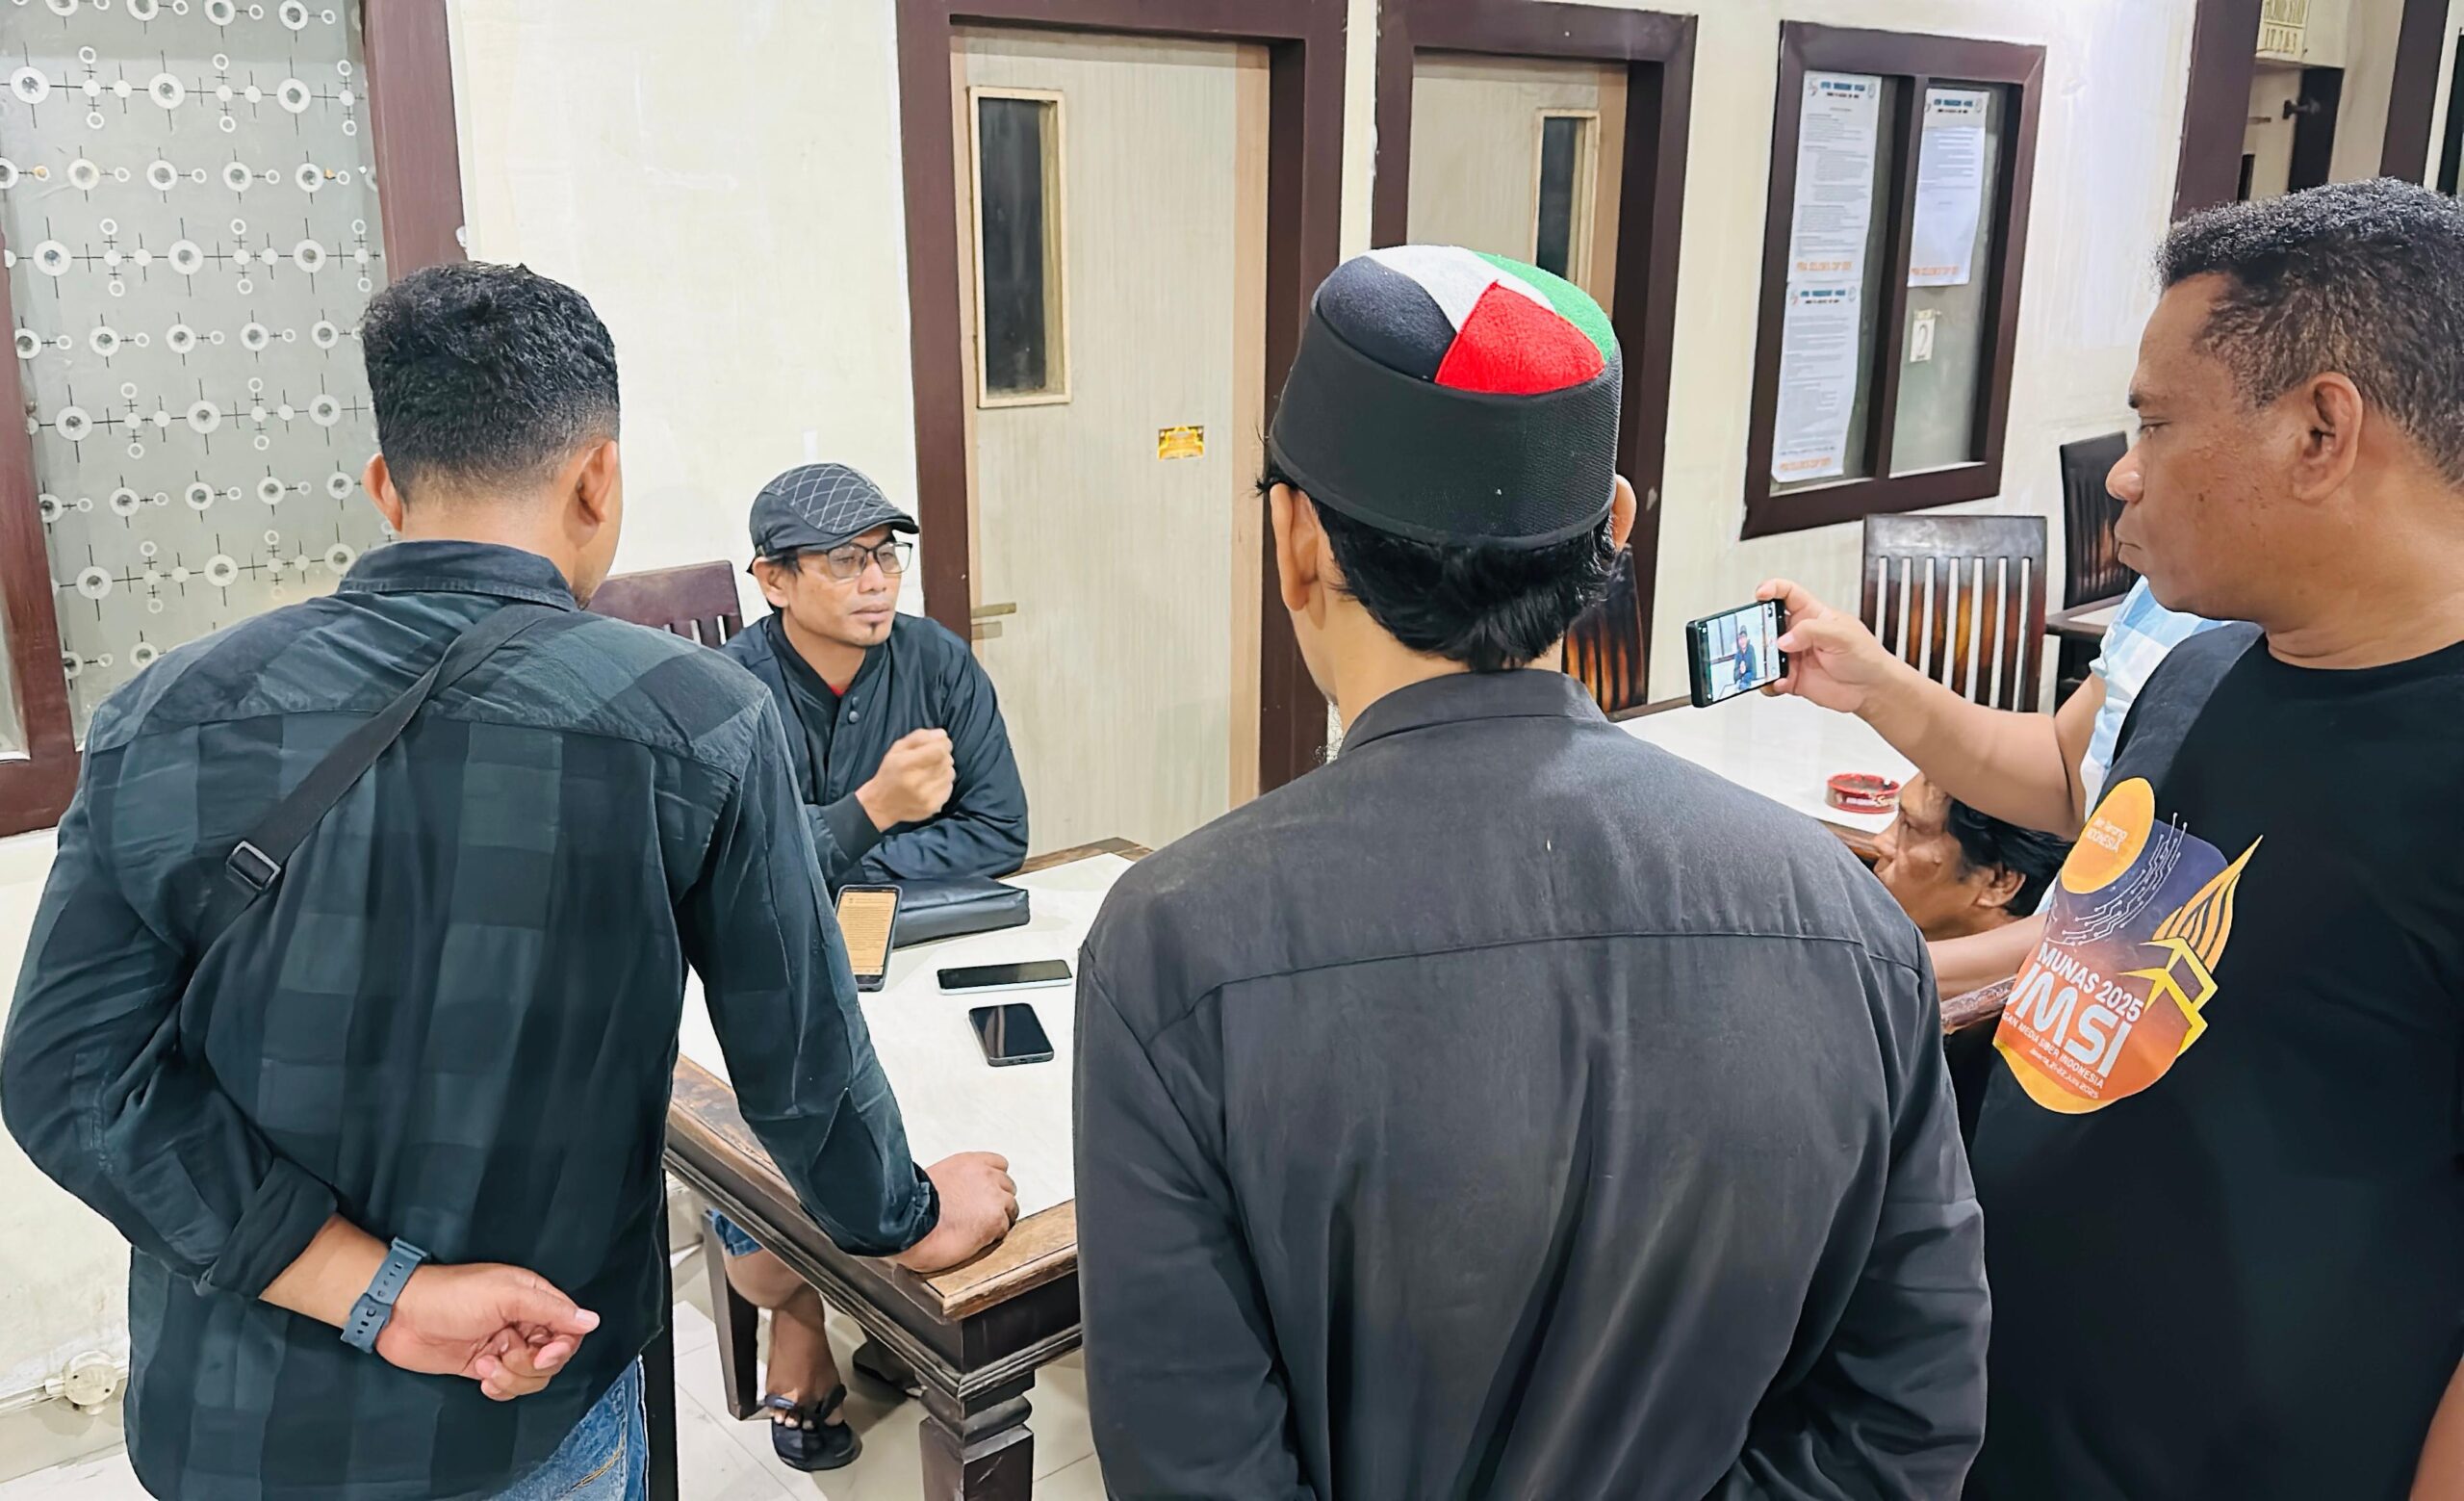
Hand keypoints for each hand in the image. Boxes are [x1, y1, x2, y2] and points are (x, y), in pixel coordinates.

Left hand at [374, 1263, 600, 1401]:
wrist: (401, 1316)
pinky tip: (483, 1376)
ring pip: (531, 1377)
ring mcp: (504, 1346)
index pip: (569, 1329)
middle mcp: (523, 1322)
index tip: (541, 1355)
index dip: (561, 1347)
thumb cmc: (450, 1296)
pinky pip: (509, 1387)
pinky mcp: (485, 1366)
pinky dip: (500, 1389)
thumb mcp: (506, 1295)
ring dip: (511, 1378)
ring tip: (486, 1363)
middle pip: (553, 1358)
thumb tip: (591, 1321)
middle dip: (530, 1365)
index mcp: (533, 1298)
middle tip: (505, 1355)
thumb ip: (550, 1309)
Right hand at [857, 729, 955, 829]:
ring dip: (944, 769)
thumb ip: (919, 737)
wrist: (881, 805)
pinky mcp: (932, 807)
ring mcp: (925, 797)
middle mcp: (915, 781)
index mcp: (904, 764)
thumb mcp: (897, 749)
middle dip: (943, 755)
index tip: (940, 743)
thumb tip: (942, 734)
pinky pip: (949, 787)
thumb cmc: (890, 773)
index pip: (938, 750)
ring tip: (931, 771)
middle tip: (933, 758)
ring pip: (950, 774)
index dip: (943, 744)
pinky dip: (944, 782)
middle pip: (946, 761)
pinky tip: (932, 783)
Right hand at [893, 1152, 1018, 1271]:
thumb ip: (956, 1181)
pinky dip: (994, 1234)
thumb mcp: (935, 1180)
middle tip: (981, 1215)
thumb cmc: (912, 1205)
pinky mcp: (996, 1220)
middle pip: (1008, 1187)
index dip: (993, 1182)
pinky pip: (1004, 1228)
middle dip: (997, 1200)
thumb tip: (959, 1193)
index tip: (985, 1193)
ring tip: (979, 1229)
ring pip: (1011, 1207)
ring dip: (999, 1218)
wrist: (909, 1223)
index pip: (999, 1165)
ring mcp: (994, 1197)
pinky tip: (977, 1239)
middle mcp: (986, 1176)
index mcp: (969, 1163)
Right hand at [1756, 578, 1911, 715]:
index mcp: (1812, 615)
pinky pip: (1771, 680)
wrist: (1873, 689)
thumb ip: (1812, 631)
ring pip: (1765, 655)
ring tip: (1767, 666)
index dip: (1772, 589)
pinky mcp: (1793, 679)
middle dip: (1758, 630)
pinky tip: (1780, 682)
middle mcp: (1800, 635)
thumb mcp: (1843, 635)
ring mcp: (1795, 657)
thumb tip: (1785, 639)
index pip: (1787, 593)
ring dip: (1761, 660)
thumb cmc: (1867, 657)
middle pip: (1768, 624)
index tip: (1761, 594)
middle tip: (1759, 638)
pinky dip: (1770, 683)